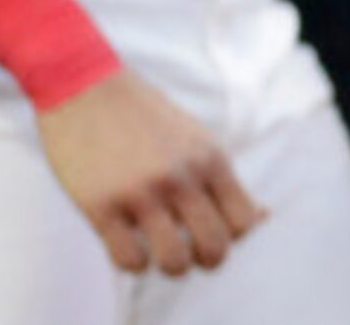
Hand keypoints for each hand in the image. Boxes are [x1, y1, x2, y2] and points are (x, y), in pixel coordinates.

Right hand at [33, 67, 264, 275]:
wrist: (85, 85)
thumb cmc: (144, 118)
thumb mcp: (196, 140)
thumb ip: (225, 181)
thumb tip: (264, 217)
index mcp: (210, 158)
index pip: (244, 223)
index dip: (230, 238)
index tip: (209, 229)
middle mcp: (181, 176)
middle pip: (216, 249)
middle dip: (205, 260)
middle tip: (187, 248)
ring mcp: (141, 191)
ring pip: (175, 263)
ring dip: (169, 265)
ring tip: (156, 249)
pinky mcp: (101, 204)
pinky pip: (129, 261)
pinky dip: (132, 262)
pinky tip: (126, 241)